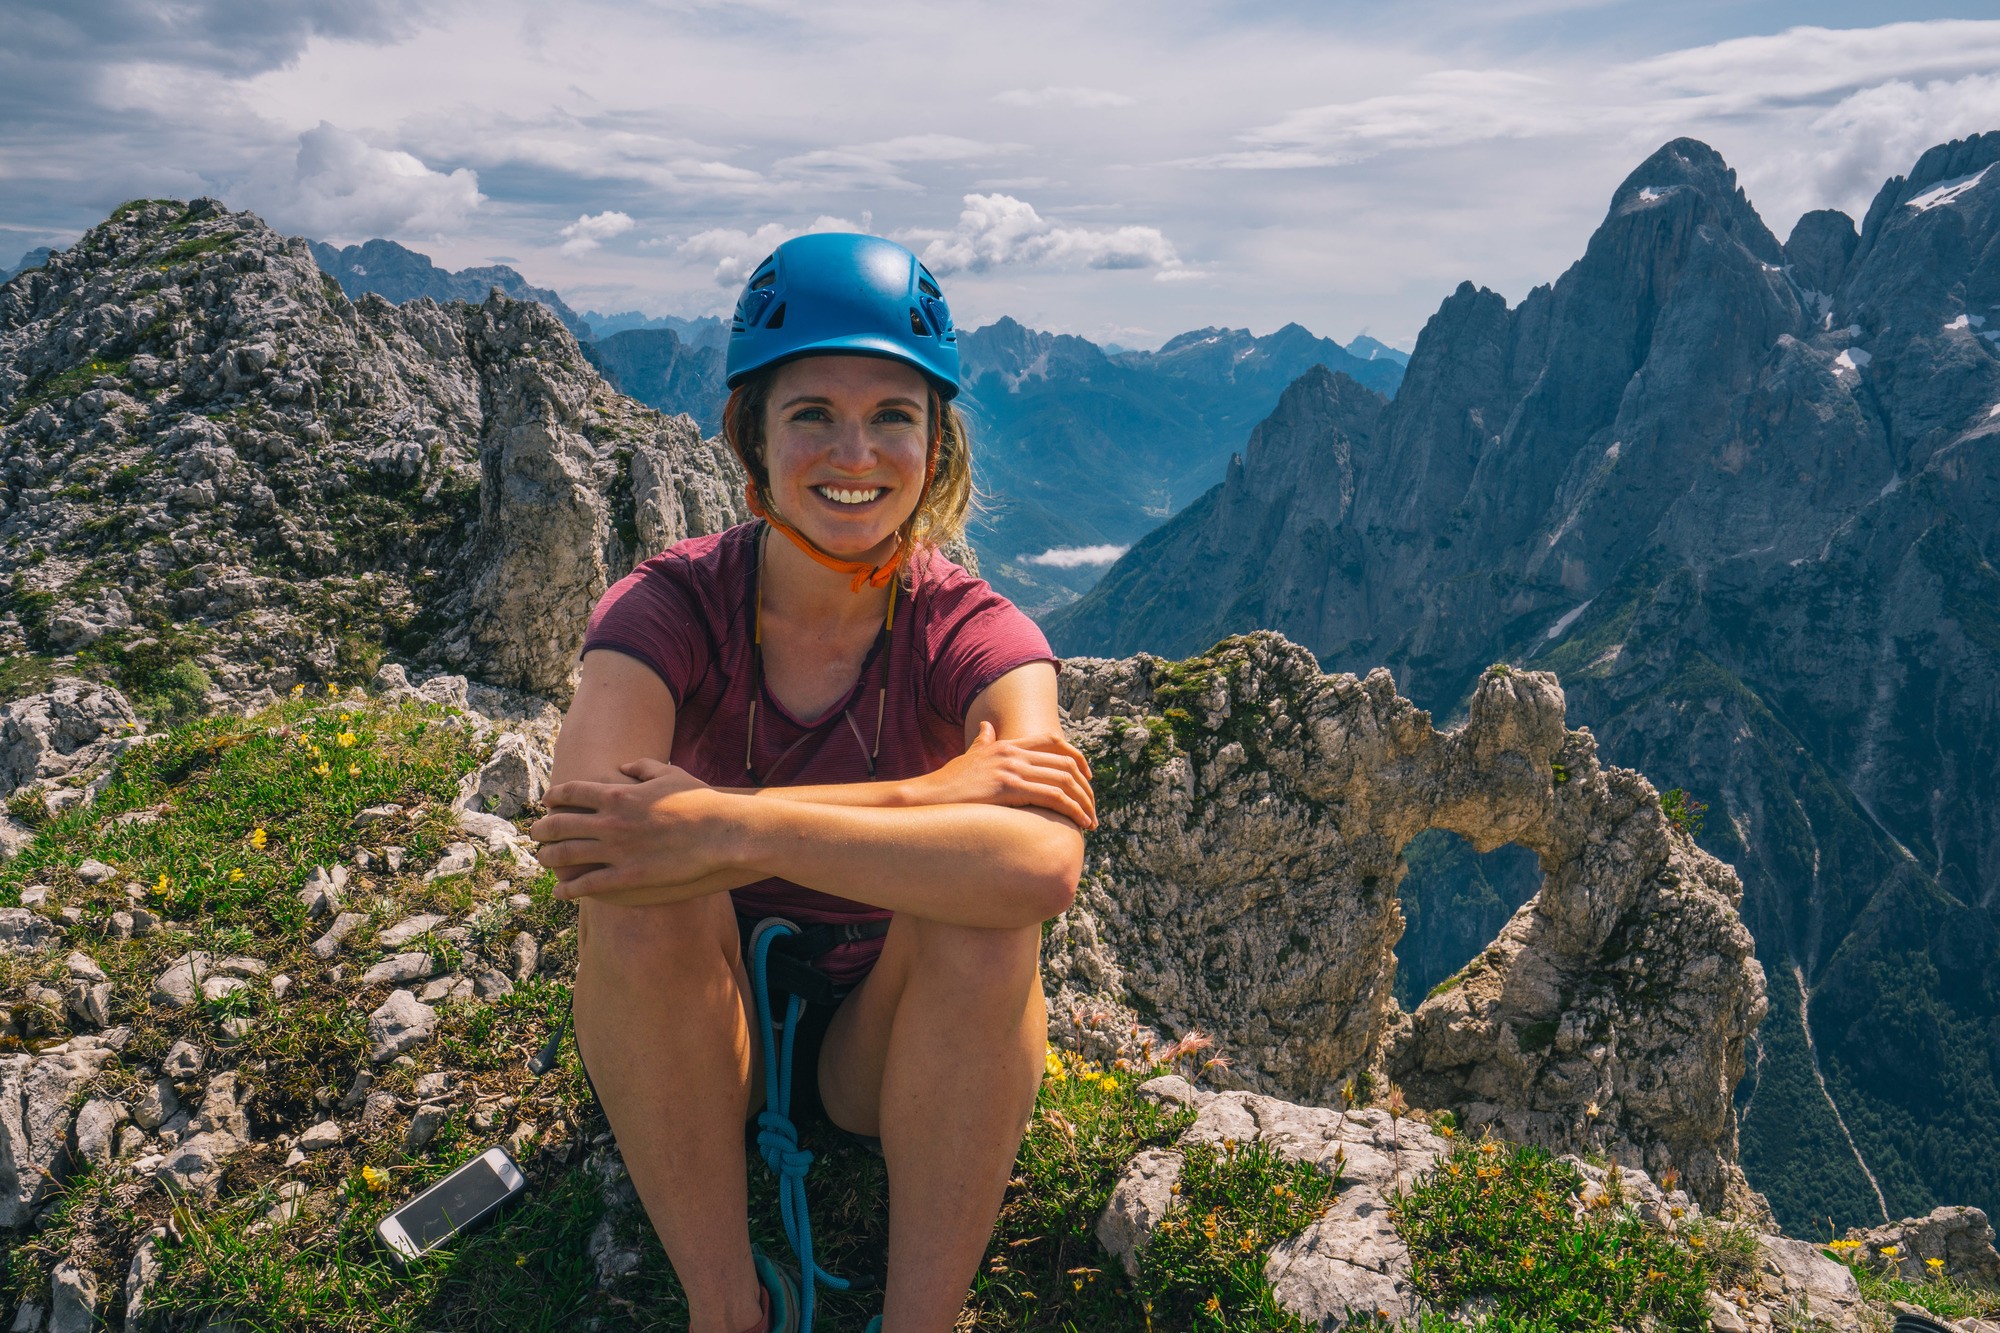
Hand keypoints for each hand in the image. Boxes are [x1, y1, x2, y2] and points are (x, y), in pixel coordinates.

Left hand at [527, 759, 732, 900]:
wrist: (721, 832)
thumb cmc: (699, 801)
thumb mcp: (670, 773)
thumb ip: (642, 766)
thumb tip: (624, 766)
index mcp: (617, 794)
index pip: (571, 792)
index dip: (553, 797)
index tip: (547, 803)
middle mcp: (610, 822)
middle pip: (560, 824)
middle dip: (542, 829)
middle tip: (535, 834)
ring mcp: (616, 850)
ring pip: (566, 855)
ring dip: (548, 858)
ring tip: (542, 860)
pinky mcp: (627, 877)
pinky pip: (587, 885)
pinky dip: (568, 890)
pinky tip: (559, 893)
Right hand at [906, 721, 1097, 828]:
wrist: (925, 798)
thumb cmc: (946, 784)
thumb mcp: (968, 757)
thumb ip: (982, 743)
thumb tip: (986, 727)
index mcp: (1006, 745)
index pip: (1053, 742)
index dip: (1077, 758)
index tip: (1087, 778)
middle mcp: (1012, 753)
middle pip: (1065, 764)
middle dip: (1085, 788)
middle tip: (1092, 807)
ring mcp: (1010, 769)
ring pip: (1064, 782)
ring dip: (1084, 803)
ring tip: (1091, 821)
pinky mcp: (1008, 788)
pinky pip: (1053, 798)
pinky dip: (1073, 811)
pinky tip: (1080, 824)